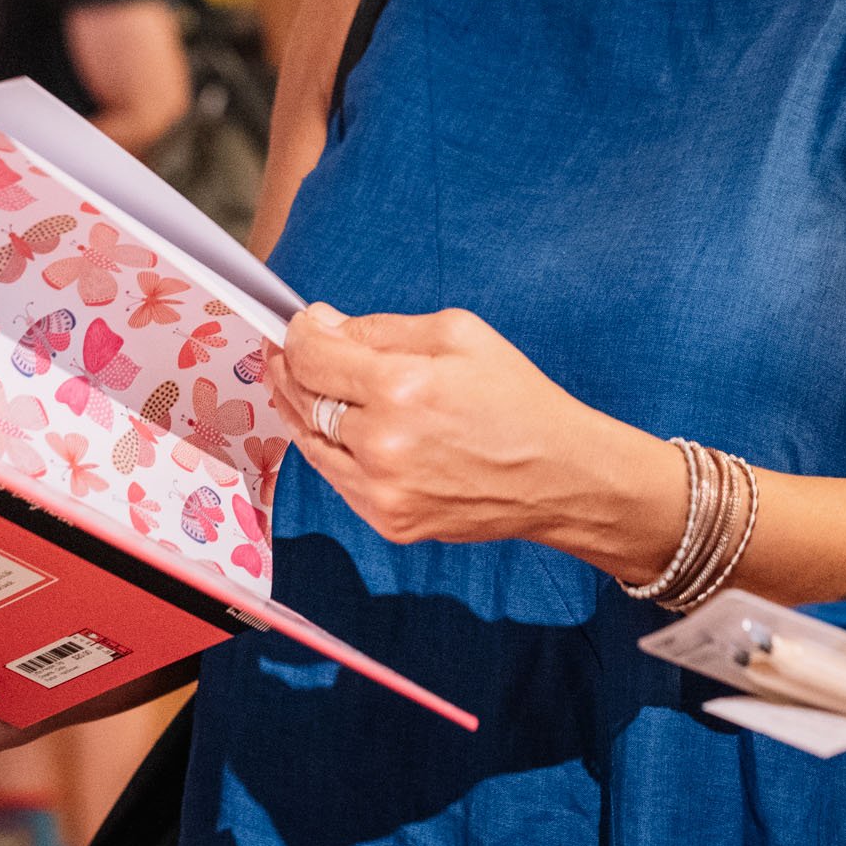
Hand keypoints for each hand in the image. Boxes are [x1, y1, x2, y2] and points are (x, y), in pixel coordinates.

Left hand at [265, 301, 639, 548]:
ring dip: (298, 408)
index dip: (297, 334)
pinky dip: (328, 448)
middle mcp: (384, 444)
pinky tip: (331, 425)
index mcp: (403, 388)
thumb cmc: (516, 398)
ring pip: (310, 443)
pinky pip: (336, 478)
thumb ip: (381, 329)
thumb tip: (325, 326)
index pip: (313, 357)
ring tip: (297, 382)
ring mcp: (383, 491)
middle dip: (289, 366)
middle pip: (303, 399)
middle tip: (287, 349)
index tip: (300, 324)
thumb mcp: (458, 334)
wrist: (557, 475)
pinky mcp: (389, 521)